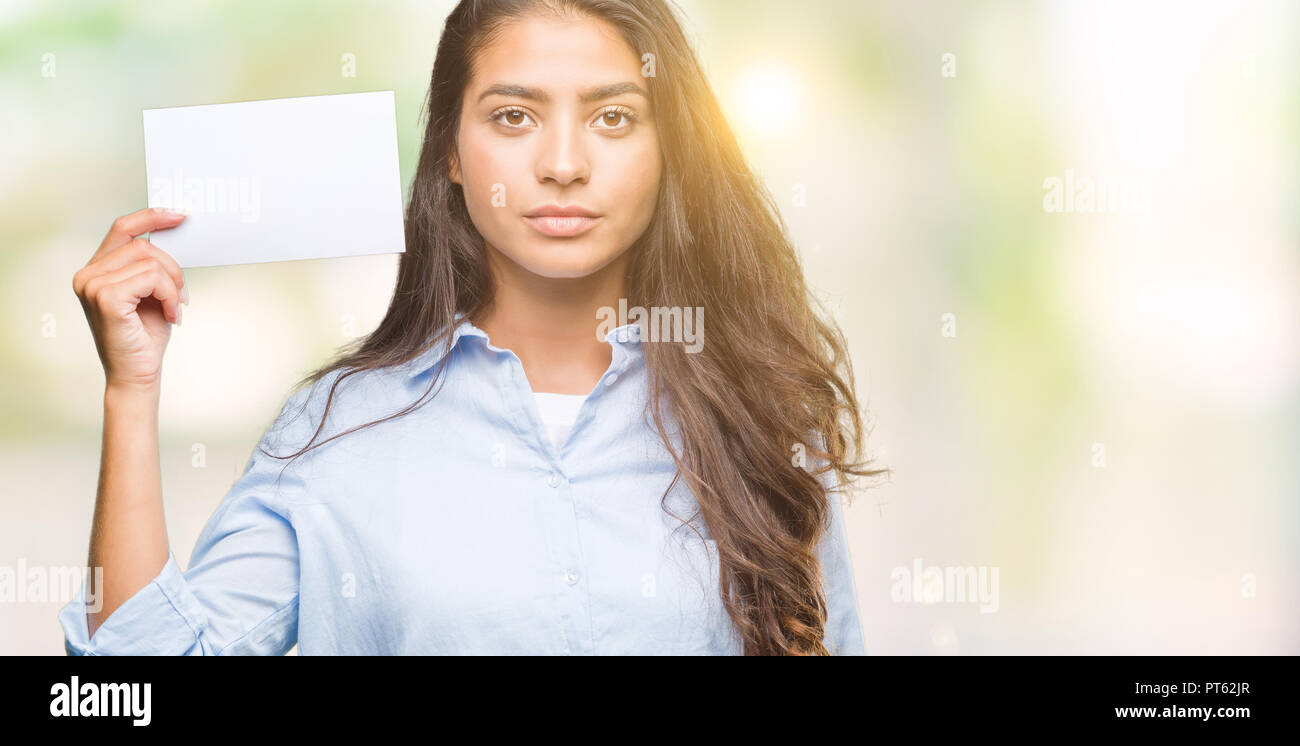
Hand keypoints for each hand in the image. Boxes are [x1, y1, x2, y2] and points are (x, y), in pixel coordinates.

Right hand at [72, 207, 188, 392]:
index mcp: (97, 269)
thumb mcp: (152, 292)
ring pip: (151, 262)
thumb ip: (153, 265)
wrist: (137, 374)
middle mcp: (88, 274)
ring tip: (174, 309)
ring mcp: (92, 285)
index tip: (179, 214)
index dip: (151, 216)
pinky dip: (170, 296)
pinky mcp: (105, 298)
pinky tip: (171, 315)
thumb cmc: (144, 336)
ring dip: (173, 286)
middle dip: (173, 269)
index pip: (123, 228)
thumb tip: (174, 235)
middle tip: (182, 296)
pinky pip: (152, 279)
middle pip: (144, 246)